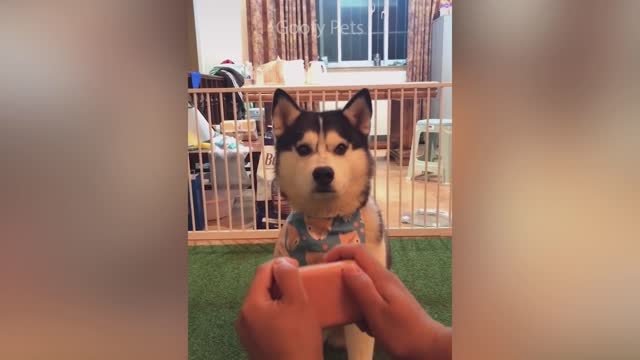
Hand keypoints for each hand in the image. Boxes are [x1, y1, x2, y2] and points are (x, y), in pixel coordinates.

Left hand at [235, 257, 322, 359]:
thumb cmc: (299, 340)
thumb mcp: (298, 303)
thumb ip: (289, 277)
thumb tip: (283, 262)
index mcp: (250, 305)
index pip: (263, 271)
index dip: (281, 264)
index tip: (299, 268)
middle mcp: (243, 317)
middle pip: (262, 287)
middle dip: (281, 282)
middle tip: (302, 285)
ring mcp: (246, 332)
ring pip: (263, 303)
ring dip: (280, 297)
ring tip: (299, 301)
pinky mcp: (254, 343)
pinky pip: (264, 319)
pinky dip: (277, 313)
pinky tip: (292, 319)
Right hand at [324, 245, 451, 359]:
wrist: (429, 347)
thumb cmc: (402, 332)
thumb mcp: (377, 311)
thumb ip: (362, 288)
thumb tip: (346, 267)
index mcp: (381, 277)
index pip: (358, 251)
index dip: (339, 251)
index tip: (323, 264)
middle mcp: (386, 279)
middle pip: (359, 267)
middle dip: (343, 278)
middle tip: (332, 294)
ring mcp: (389, 291)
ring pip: (363, 285)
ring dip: (353, 298)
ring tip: (354, 318)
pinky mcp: (391, 303)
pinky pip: (370, 298)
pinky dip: (363, 309)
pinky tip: (367, 326)